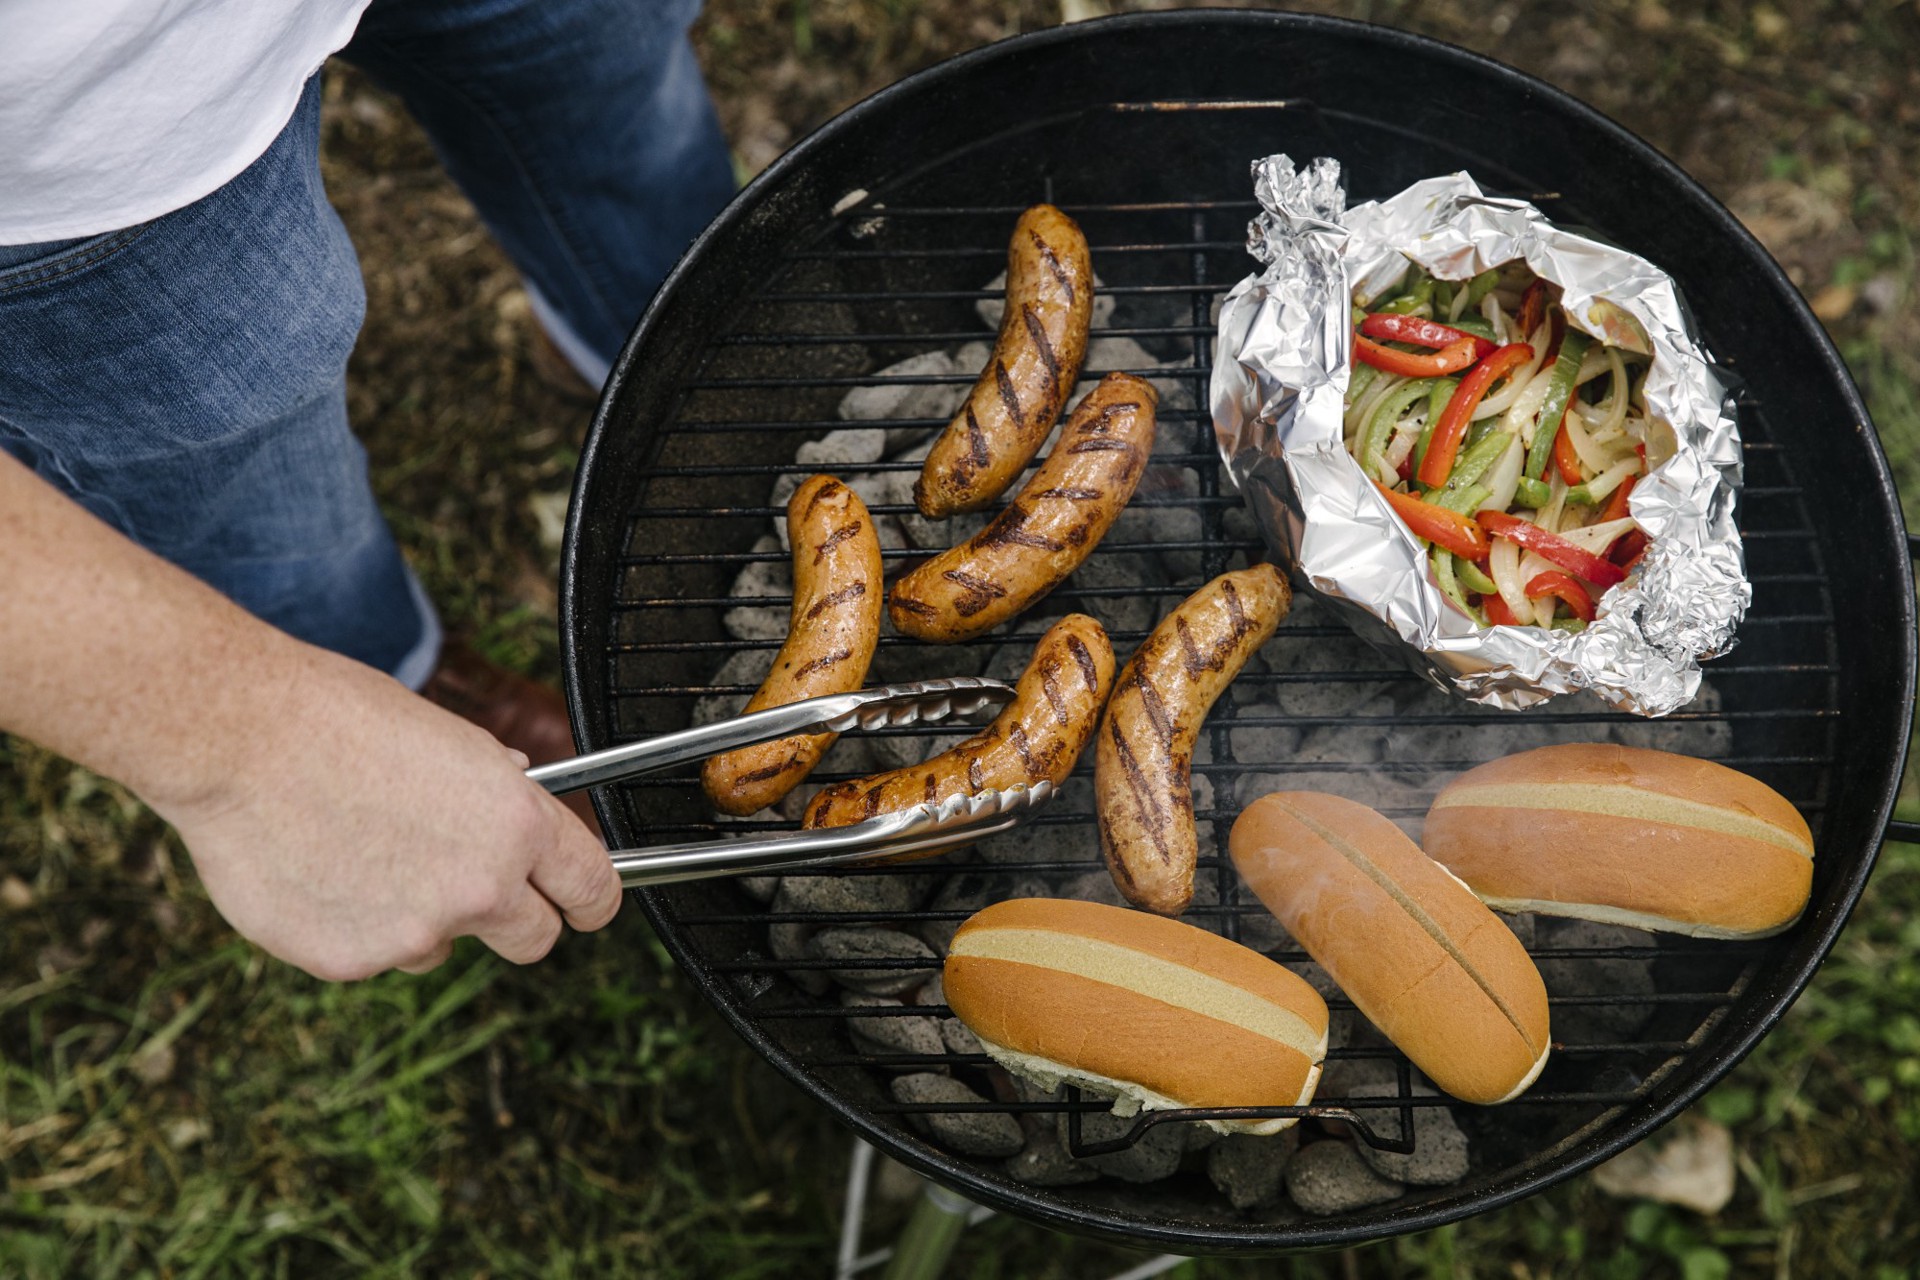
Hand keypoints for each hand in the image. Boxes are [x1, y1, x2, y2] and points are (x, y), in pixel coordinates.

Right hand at [158, 644, 619, 980]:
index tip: (586, 906)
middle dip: (516, 919)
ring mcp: (414, 933)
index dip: (593, 901)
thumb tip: (518, 795)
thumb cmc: (340, 720)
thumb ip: (495, 789)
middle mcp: (479, 888)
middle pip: (534, 939)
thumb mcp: (451, 739)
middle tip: (474, 888)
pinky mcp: (349, 963)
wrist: (239, 738)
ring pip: (438, 945)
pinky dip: (352, 925)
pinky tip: (318, 868)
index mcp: (517, 825)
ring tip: (361, 849)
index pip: (593, 888)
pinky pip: (370, 954)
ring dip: (418, 916)